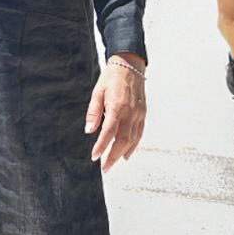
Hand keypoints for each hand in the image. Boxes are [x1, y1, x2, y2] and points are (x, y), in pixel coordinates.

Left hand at [85, 53, 146, 171]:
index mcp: (117, 107)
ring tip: (113, 163)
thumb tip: (89, 131)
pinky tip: (127, 154)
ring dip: (123, 154)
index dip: (102, 146)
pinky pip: (140, 133)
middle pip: (122, 140)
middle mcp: (130, 113)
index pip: (108, 132)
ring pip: (132, 139)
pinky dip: (134, 145)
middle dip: (113, 156)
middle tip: (104, 168)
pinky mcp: (143, 114)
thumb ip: (94, 112)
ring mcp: (139, 114)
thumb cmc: (110, 78)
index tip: (95, 157)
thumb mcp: (97, 92)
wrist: (130, 66)